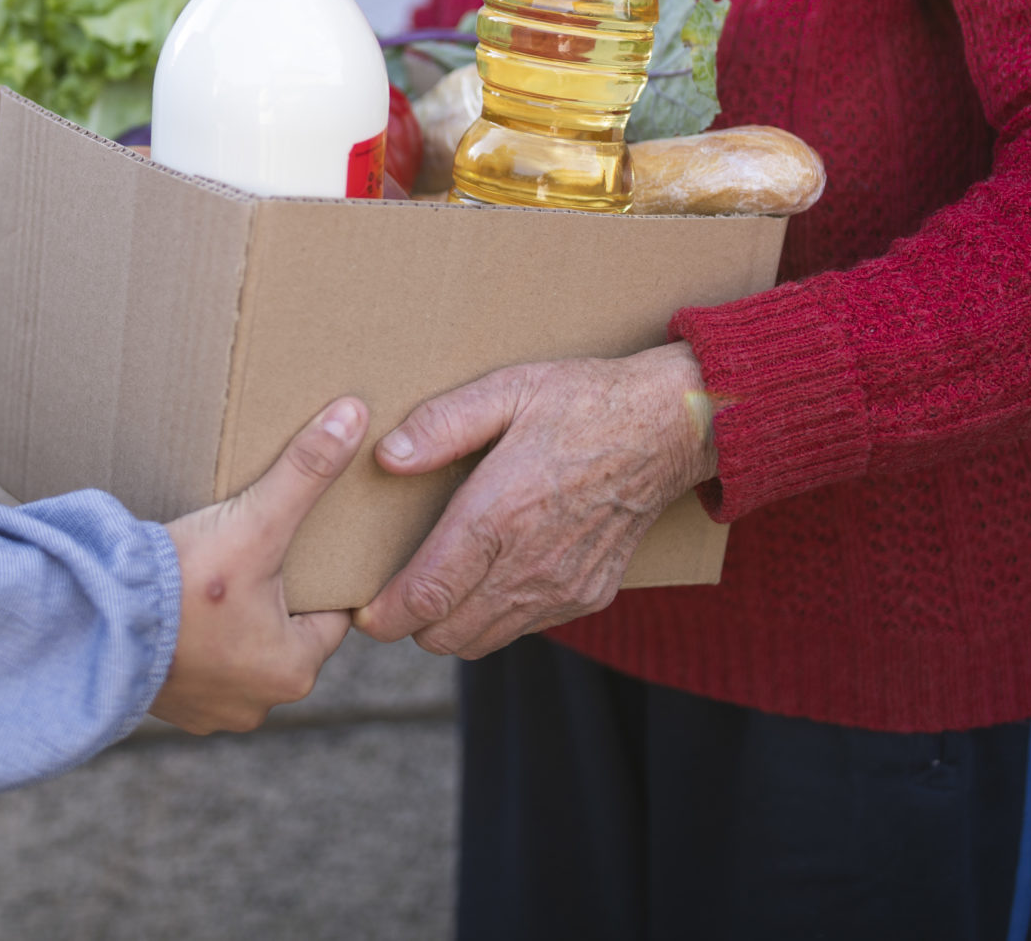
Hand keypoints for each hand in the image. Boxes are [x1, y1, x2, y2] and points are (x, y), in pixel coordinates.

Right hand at [150, 397, 366, 733]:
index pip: (330, 614)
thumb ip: (305, 471)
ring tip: (214, 578)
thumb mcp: (252, 523)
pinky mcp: (170, 706)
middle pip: (285, 633)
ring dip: (231, 621)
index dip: (318, 574)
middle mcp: (259, 704)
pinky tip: (178, 608)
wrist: (90, 625)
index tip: (300, 545)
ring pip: (241, 651)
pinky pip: (199, 666)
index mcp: (294, 670)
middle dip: (272, 596)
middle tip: (252, 554)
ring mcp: (211, 711)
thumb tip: (353, 416)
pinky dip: (194, 639)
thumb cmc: (180, 585)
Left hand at [353, 339, 716, 658]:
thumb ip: (442, 425)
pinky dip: (495, 618)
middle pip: (446, 635)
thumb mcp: (507, 390)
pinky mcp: (588, 596)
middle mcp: (531, 565)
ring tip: (437, 587)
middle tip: (394, 592)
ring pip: (483, 641)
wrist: (669, 428)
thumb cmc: (582, 401)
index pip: (427, 595)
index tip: (361, 612)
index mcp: (500, 515)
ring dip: (451, 625)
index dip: (385, 615)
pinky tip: (490, 577)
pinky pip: (524, 629)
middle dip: (410, 623)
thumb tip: (387, 457)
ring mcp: (563, 588)